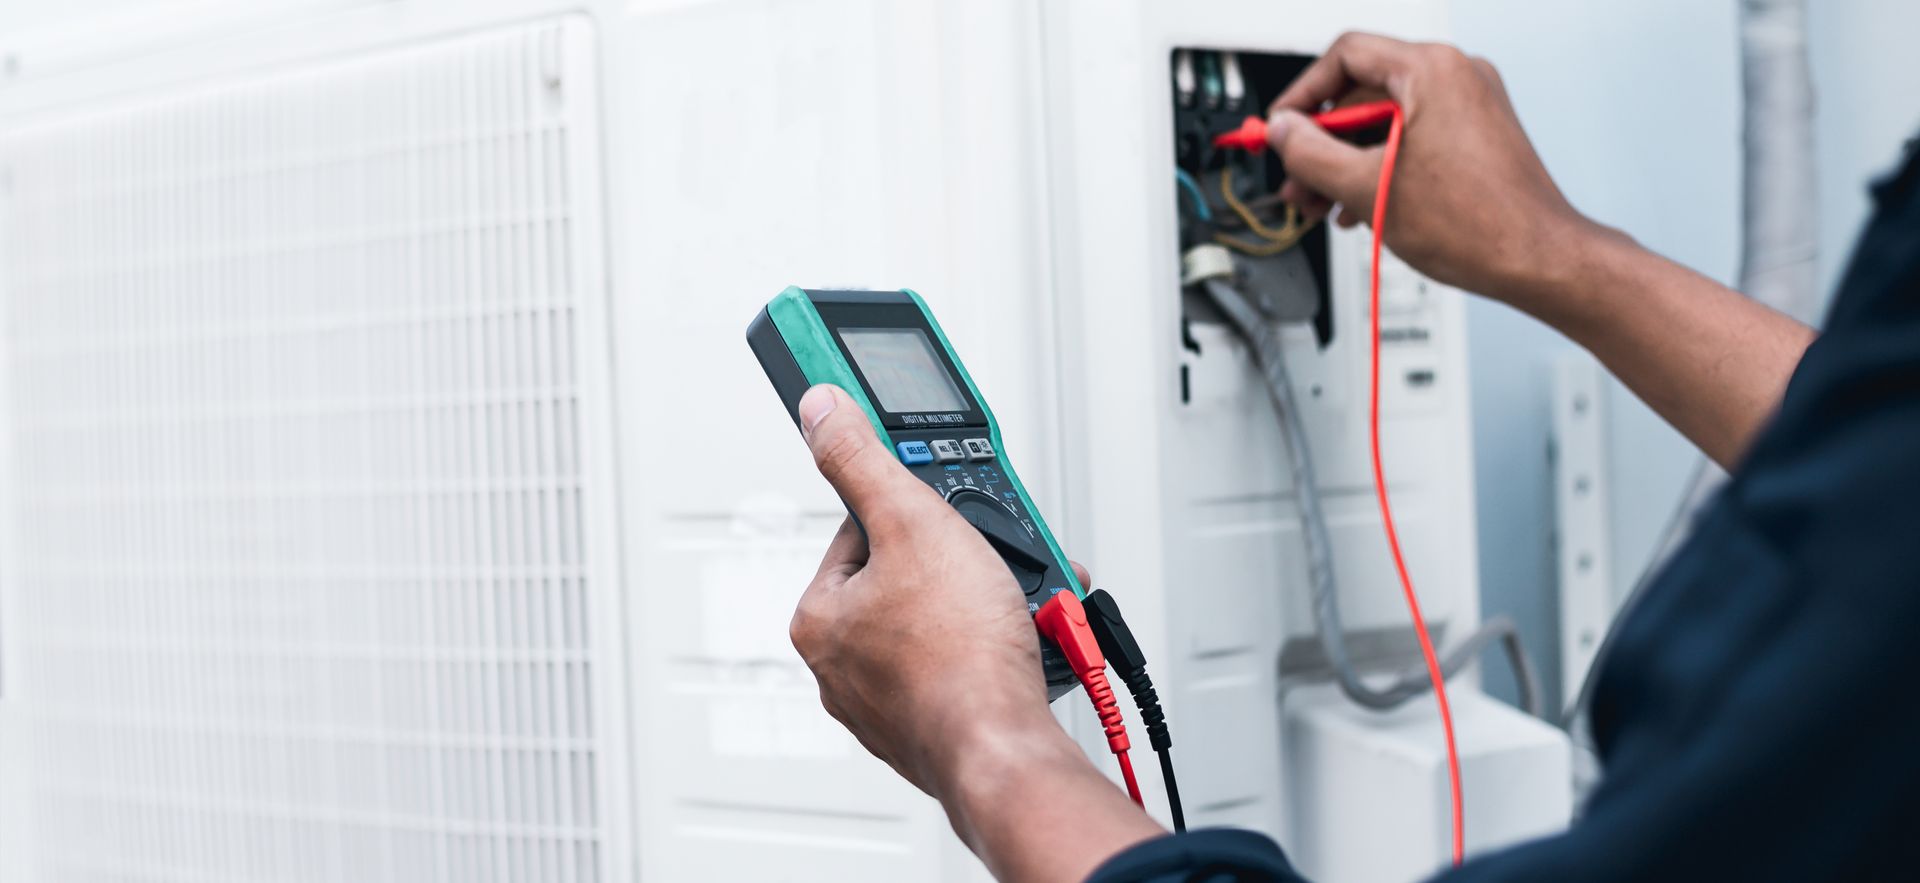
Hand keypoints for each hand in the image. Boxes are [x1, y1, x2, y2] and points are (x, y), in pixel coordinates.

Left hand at [787, 384, 1164, 879]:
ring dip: (993, 598)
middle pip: (911, 575)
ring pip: (947, 620)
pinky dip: (1002, 645)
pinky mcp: (935, 725)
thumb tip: (821, 409)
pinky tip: (1027, 640)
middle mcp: (844, 666)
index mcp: (819, 618)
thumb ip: (864, 460)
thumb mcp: (914, 522)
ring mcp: (890, 701)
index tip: (950, 506)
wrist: (1007, 748)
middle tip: (1000, 557)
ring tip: (1024, 598)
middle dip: (968, 558)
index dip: (916, 511)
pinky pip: (969, 663)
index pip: (862, 530)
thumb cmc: (959, 655)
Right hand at [1267, 32, 1601, 308]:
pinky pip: (1412, 137)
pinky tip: (1362, 205)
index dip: (1302, 94)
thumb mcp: (1366, 187)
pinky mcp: (1477, 133)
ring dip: (1348, 160)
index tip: (1280, 127)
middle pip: (1363, 93)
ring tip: (1325, 204)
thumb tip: (1282, 131)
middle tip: (1298, 180)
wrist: (1539, 259)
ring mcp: (1471, 104)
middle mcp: (1457, 76)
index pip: (1345, 55)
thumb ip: (1310, 153)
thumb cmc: (1478, 225)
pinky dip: (1381, 165)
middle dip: (1322, 142)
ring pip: (1386, 121)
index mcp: (1433, 71)